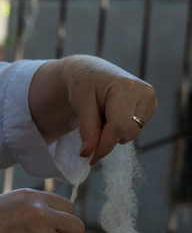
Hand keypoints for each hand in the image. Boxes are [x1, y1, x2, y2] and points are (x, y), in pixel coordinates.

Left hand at [29, 56, 156, 164]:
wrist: (91, 73)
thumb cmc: (84, 85)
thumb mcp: (81, 105)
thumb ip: (88, 129)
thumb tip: (88, 153)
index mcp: (126, 87)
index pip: (118, 126)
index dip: (105, 145)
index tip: (91, 159)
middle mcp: (144, 92)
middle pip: (126, 133)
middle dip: (107, 136)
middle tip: (93, 121)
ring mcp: (150, 99)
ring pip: (132, 134)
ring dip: (114, 131)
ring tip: (103, 113)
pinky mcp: (151, 106)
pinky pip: (135, 130)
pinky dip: (121, 127)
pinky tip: (113, 113)